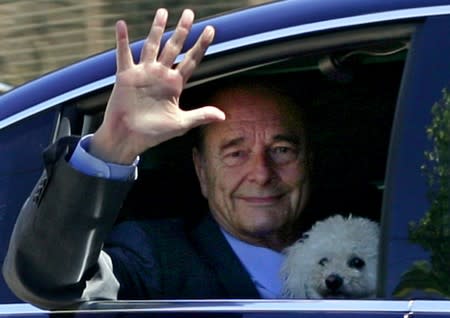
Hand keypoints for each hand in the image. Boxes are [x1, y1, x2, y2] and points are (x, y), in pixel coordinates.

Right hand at [91, 9, 224, 163]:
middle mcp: (160, 75)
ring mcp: (143, 74)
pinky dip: (122, 40)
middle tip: (190, 13)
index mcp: (174, 85)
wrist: (128, 138)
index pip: (191, 60)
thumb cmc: (153, 133)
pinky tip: (122, 25)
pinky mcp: (125, 76)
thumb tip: (222, 115)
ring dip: (157, 29)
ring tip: (163, 11)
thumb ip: (200, 115)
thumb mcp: (180, 124)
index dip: (201, 45)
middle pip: (174, 48)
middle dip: (182, 31)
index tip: (211, 30)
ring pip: (152, 46)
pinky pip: (124, 55)